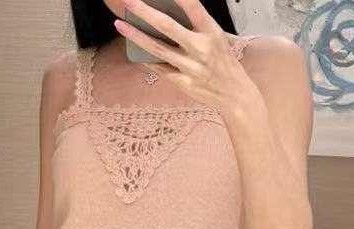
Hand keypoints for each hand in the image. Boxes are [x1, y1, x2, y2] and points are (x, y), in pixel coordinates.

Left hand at [115, 0, 258, 112]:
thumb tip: (167, 12)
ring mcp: (190, 67)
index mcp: (211, 31)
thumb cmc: (222, 62)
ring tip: (120, 25)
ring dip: (136, 36)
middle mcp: (201, 48)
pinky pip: (159, 68)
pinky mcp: (183, 83)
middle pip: (167, 27)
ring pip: (157, 49)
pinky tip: (133, 50)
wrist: (233, 94)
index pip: (192, 6)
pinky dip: (145, 59)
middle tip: (129, 2)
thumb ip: (195, 25)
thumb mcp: (216, 37)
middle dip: (145, 12)